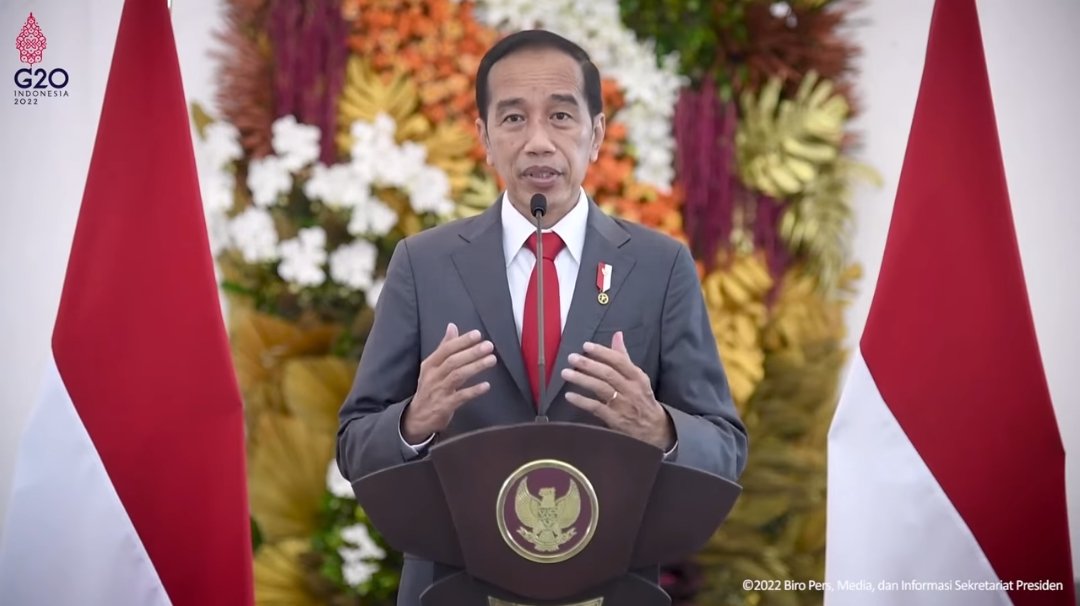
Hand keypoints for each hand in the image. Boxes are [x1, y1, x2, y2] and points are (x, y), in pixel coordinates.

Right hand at [402, 323, 495, 442]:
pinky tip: (486, 386)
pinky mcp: (445, 406)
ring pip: (457, 376)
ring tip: (491, 360)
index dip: (462, 341)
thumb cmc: (429, 388)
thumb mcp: (433, 366)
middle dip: (471, 352)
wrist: (417, 417)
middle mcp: (433, 376)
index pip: (446, 349)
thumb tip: (452, 326)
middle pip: (452, 361)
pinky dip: (473, 391)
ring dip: (475, 367)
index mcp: (430, 364)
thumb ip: (444, 347)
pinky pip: (460, 397)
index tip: (477, 334)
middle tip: (488, 345)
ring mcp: (439, 391)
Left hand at [561, 331, 674, 450]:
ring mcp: (623, 405)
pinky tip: (569, 395)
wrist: (654, 429)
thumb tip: (617, 335)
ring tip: (566, 373)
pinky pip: (596, 408)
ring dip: (582, 380)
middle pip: (608, 374)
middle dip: (588, 364)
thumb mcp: (638, 377)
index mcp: (637, 377)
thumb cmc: (642, 398)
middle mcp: (631, 389)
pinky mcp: (615, 419)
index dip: (602, 352)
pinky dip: (582, 401)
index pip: (619, 361)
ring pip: (601, 389)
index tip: (586, 346)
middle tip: (571, 358)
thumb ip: (624, 357)